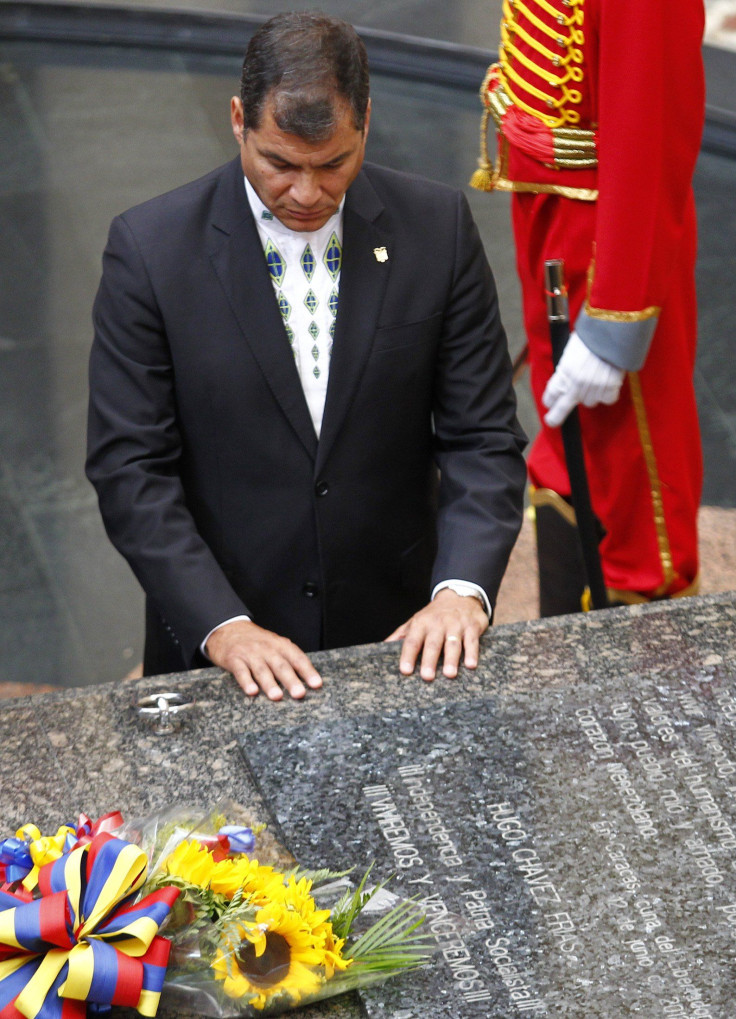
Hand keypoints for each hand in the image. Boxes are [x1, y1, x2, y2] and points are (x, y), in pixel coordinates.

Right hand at [205, 619, 321, 700]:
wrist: (228, 628)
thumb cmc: (257, 642)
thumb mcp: (275, 645)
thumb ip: (288, 660)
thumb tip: (307, 681)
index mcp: (280, 645)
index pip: (297, 658)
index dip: (308, 671)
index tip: (317, 684)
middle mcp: (267, 648)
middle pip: (281, 665)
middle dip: (291, 680)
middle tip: (299, 694)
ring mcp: (250, 654)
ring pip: (262, 669)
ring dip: (270, 683)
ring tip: (277, 696)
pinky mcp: (234, 659)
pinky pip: (241, 671)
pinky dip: (246, 681)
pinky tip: (252, 691)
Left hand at [384, 589, 488, 680]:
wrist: (459, 595)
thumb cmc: (434, 615)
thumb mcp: (416, 621)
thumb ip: (401, 635)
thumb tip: (383, 648)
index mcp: (421, 624)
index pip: (412, 641)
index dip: (408, 655)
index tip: (405, 670)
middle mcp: (438, 624)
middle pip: (433, 644)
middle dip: (429, 660)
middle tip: (427, 677)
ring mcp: (456, 625)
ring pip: (453, 643)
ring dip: (451, 659)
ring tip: (449, 674)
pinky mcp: (472, 627)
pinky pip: (472, 641)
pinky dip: (472, 653)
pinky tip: (471, 665)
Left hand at [542, 331, 623, 426]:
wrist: (613, 331)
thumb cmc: (591, 336)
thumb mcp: (570, 351)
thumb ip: (566, 368)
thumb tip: (563, 380)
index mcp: (564, 372)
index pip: (551, 394)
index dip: (550, 400)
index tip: (550, 403)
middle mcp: (577, 383)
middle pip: (564, 407)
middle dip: (556, 416)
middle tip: (551, 421)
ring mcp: (594, 387)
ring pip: (589, 402)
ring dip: (590, 395)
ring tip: (596, 379)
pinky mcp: (611, 388)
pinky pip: (607, 400)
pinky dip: (608, 394)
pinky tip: (609, 382)